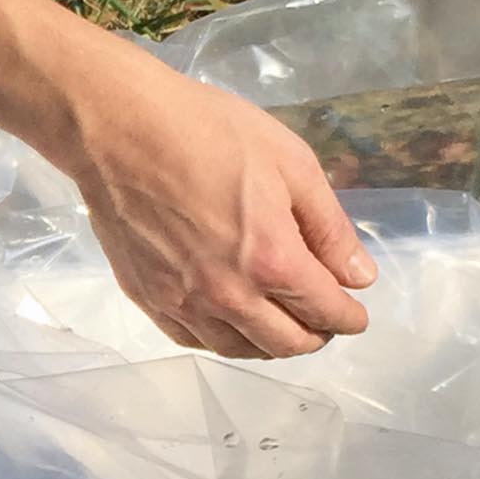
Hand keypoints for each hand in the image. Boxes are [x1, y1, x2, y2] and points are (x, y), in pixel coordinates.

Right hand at [64, 46, 374, 358]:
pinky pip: (195, 341)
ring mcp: (183, 302)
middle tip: (323, 320)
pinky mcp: (148, 298)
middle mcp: (229, 296)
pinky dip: (225, 341)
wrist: (119, 128)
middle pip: (287, 343)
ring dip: (271, 344)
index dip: (349, 317)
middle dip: (316, 336)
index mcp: (273, 261)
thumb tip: (360, 277)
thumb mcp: (291, 162)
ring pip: (241, 350)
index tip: (356, 314)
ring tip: (281, 325)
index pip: (325, 311)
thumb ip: (330, 227)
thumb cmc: (209, 131)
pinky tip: (232, 323)